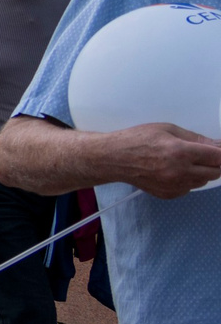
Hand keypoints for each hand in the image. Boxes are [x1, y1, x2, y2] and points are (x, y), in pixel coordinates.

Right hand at [105, 123, 220, 198]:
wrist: (114, 158)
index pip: (218, 157)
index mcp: (181, 152)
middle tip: (204, 155)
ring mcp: (174, 186)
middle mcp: (180, 172)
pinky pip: (189, 188)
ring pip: (203, 181)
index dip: (220, 153)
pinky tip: (174, 171)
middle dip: (214, 163)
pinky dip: (188, 180)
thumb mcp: (167, 129)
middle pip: (215, 172)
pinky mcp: (168, 194)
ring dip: (201, 172)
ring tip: (184, 162)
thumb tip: (217, 145)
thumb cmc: (138, 139)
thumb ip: (195, 138)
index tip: (218, 151)